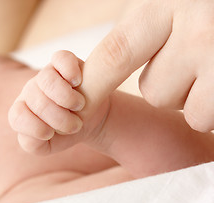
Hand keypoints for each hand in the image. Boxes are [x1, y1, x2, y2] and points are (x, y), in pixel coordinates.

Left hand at [9, 50, 109, 153]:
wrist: (86, 119)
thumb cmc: (63, 133)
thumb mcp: (46, 146)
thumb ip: (33, 145)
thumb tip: (38, 130)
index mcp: (21, 111)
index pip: (16, 116)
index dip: (35, 128)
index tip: (51, 134)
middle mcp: (30, 90)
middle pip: (37, 101)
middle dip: (60, 119)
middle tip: (74, 125)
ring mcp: (45, 74)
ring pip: (46, 80)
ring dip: (67, 98)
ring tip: (79, 106)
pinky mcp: (62, 62)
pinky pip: (61, 58)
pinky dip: (70, 71)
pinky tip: (77, 82)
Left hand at [82, 0, 213, 131]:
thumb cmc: (206, 6)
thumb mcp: (172, 3)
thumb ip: (145, 29)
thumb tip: (102, 66)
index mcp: (165, 5)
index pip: (115, 54)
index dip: (95, 84)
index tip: (78, 106)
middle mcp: (195, 28)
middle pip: (154, 91)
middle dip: (169, 85)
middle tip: (196, 56)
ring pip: (186, 107)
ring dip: (197, 95)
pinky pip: (209, 115)